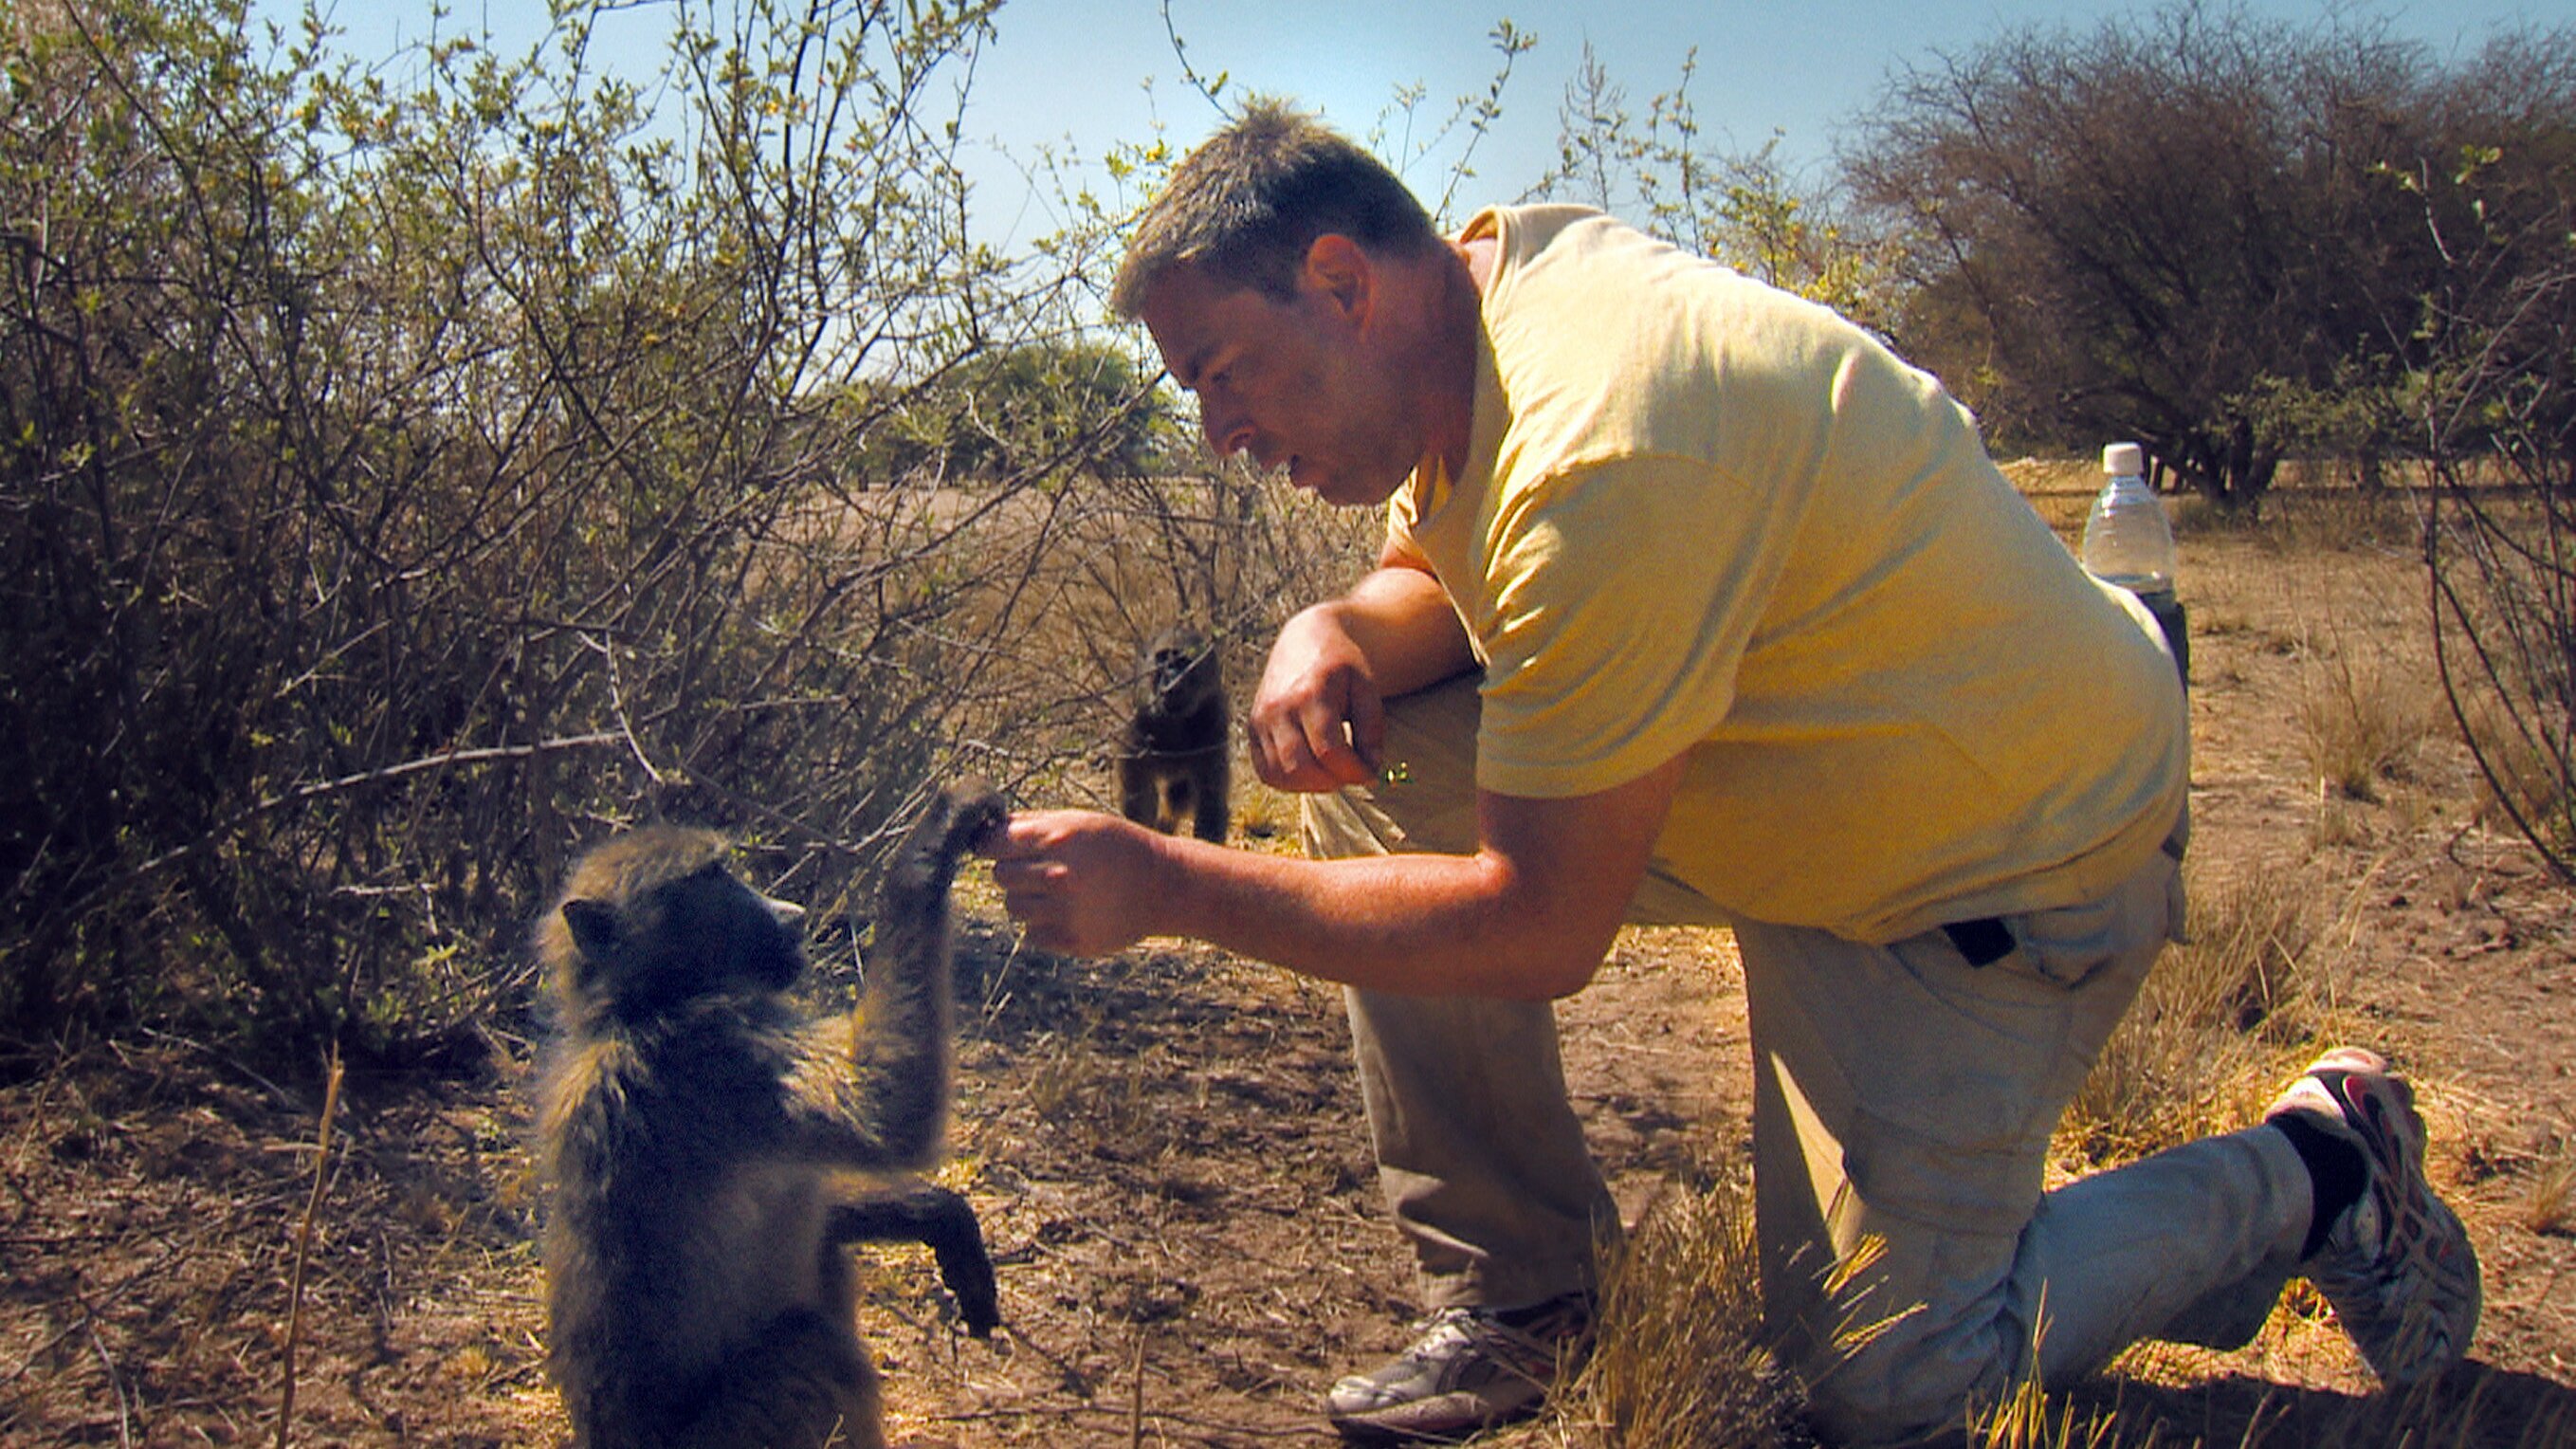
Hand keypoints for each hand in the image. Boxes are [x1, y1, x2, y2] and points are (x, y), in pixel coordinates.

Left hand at [983, 809, 1164, 956]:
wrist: (1163, 887)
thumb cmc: (1117, 847)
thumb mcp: (1080, 822)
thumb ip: (1032, 825)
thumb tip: (985, 830)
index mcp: (1058, 839)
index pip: (992, 844)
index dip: (990, 845)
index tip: (997, 848)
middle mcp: (1059, 876)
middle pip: (1000, 876)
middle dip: (1013, 871)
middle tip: (1039, 870)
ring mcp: (1064, 912)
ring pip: (1012, 907)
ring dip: (1026, 900)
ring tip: (1056, 892)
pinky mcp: (1071, 941)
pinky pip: (1031, 934)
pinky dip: (1043, 926)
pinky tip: (1068, 913)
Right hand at [1248, 605, 1385, 792]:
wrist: (1305, 640)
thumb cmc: (1341, 666)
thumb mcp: (1367, 687)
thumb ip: (1372, 728)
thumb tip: (1370, 770)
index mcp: (1311, 692)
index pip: (1329, 750)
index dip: (1354, 772)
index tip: (1370, 775)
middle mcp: (1279, 707)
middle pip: (1300, 767)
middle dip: (1332, 781)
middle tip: (1350, 774)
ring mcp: (1260, 719)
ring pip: (1280, 774)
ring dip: (1311, 785)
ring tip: (1332, 772)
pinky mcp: (1252, 728)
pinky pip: (1265, 771)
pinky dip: (1289, 781)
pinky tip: (1311, 771)